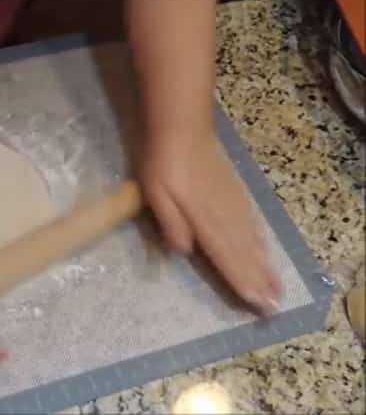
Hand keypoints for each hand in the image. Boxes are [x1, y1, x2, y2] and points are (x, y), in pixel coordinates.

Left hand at [138, 130, 280, 313]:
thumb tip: (185, 251)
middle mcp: (222, 214)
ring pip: (249, 238)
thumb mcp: (155, 193)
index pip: (223, 254)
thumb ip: (170, 222)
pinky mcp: (233, 190)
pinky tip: (263, 248)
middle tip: (273, 304)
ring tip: (275, 285)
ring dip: (262, 263)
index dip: (239, 278)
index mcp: (201, 217)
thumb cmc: (162, 163)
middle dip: (257, 278)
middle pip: (241, 251)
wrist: (183, 128)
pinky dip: (259, 239)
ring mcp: (231, 201)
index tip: (255, 301)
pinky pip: (250, 221)